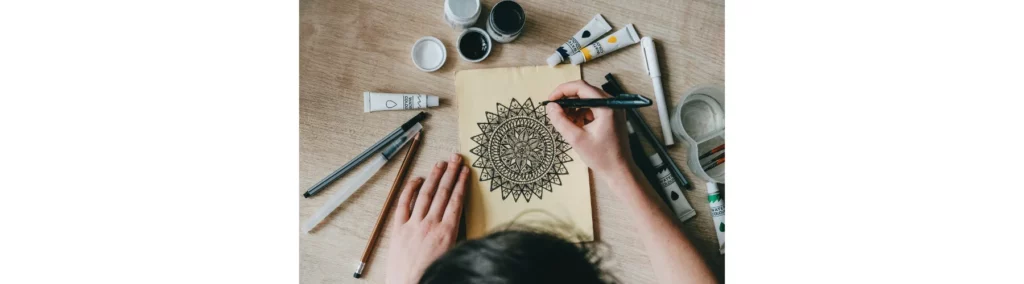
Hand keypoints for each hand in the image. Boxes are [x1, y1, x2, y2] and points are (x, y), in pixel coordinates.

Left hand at [385, 153, 468, 283]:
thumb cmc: (433, 274)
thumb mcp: (453, 254)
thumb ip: (456, 235)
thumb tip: (459, 219)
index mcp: (447, 232)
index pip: (456, 200)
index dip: (461, 183)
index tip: (465, 171)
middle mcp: (431, 224)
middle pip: (443, 192)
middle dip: (450, 173)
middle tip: (455, 158)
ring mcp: (413, 225)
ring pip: (426, 194)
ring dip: (434, 176)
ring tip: (440, 163)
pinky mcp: (399, 229)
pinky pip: (404, 204)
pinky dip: (410, 190)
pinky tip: (417, 179)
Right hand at [545, 80, 632, 174]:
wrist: (619, 171)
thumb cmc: (602, 157)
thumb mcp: (576, 139)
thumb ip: (561, 121)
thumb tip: (550, 107)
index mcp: (606, 106)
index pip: (581, 87)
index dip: (562, 91)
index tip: (550, 100)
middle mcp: (612, 103)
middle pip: (584, 91)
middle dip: (567, 100)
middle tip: (555, 111)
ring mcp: (614, 109)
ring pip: (588, 100)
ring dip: (574, 108)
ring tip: (566, 122)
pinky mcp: (612, 116)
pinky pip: (593, 108)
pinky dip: (582, 113)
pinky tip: (576, 126)